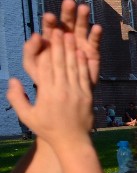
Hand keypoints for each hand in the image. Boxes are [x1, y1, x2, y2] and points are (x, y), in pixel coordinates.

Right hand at [8, 31, 92, 147]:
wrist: (72, 142)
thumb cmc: (48, 129)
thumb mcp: (27, 116)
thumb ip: (16, 98)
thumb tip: (12, 80)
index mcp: (47, 94)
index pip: (47, 67)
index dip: (47, 50)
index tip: (47, 37)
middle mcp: (63, 91)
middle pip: (61, 63)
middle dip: (60, 45)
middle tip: (59, 30)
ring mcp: (77, 93)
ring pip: (74, 67)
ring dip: (72, 50)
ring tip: (70, 36)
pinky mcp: (87, 96)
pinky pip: (84, 76)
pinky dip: (83, 64)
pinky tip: (82, 52)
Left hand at [34, 0, 101, 85]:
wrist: (64, 92)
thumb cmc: (46, 76)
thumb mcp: (32, 64)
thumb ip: (30, 49)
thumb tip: (36, 35)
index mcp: (51, 38)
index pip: (50, 26)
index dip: (50, 20)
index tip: (50, 17)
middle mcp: (66, 37)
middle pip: (67, 22)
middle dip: (68, 12)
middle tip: (69, 3)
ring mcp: (80, 44)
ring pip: (82, 27)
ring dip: (83, 17)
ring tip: (84, 8)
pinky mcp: (92, 52)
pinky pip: (95, 42)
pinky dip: (96, 34)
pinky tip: (97, 27)